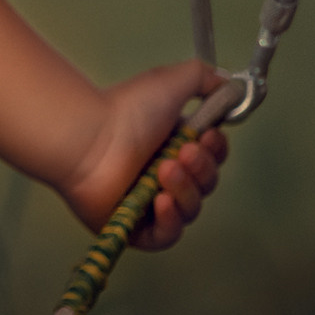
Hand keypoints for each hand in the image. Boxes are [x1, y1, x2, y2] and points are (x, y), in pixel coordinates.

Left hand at [55, 60, 231, 249]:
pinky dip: (170, 221)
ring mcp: (149, 203)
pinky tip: (161, 202)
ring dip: (185, 190)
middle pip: (206, 184)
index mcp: (173, 146)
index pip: (212, 158)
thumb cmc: (123, 110)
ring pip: (190, 209)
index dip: (215, 150)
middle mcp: (163, 176)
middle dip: (201, 168)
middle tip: (180, 152)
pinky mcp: (134, 228)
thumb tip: (230, 86)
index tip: (207, 135)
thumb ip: (202, 78)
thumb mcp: (169, 82)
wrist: (85, 137)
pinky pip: (166, 236)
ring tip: (163, 170)